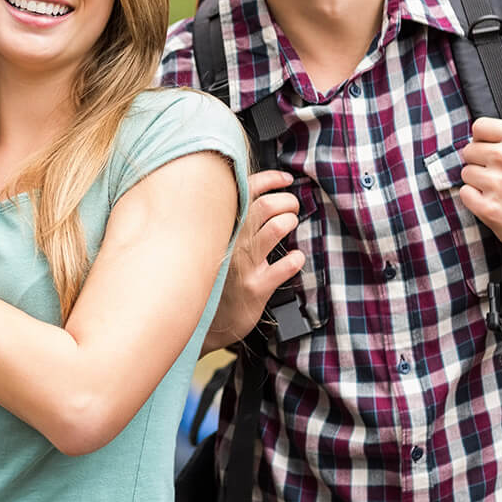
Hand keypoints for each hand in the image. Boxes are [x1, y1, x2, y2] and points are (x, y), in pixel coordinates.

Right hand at [201, 169, 304, 352]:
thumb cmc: (216, 280)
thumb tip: (256, 193)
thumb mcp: (216, 245)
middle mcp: (230, 242)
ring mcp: (243, 265)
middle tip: (292, 206)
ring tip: (290, 224)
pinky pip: (286, 265)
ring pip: (275, 228)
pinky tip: (294, 259)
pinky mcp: (256, 287)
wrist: (205, 322)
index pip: (244, 190)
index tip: (285, 179)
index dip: (269, 179)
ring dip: (289, 221)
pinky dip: (296, 259)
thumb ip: (232, 221)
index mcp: (221, 228)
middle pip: (264, 205)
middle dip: (286, 200)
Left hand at [460, 105, 501, 262]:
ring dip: (478, 181)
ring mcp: (496, 184)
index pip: (480, 126)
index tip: (492, 147)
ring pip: (466, 172)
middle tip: (499, 172)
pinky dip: (475, 198)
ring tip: (499, 188)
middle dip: (481, 160)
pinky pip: (465, 194)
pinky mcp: (488, 208)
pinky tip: (493, 201)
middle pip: (469, 150)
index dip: (484, 137)